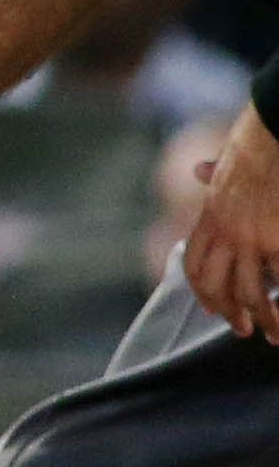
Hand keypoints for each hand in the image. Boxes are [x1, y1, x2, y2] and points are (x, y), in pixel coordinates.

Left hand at [182, 105, 278, 341]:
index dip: (202, 290)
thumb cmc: (261, 142)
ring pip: (253, 292)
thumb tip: (195, 171)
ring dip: (266, 319)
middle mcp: (227, 231)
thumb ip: (216, 175)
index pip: (195, 262)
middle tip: (243, 330)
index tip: (210, 310)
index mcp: (211, 215)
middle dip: (231, 313)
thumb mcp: (230, 160)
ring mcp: (253, 237)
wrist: (276, 129)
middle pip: (219, 285)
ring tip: (275, 337)